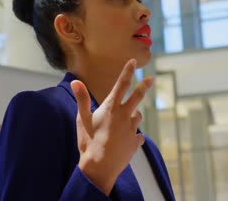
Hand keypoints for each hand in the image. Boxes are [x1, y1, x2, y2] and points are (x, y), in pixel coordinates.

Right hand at [71, 59, 153, 194]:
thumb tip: (76, 81)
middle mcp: (124, 116)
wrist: (99, 167)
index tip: (133, 62)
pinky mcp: (135, 143)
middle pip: (137, 97)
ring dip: (133, 115)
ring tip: (125, 119)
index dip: (127, 72)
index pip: (121, 85)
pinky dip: (133, 136)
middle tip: (151, 79)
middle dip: (144, 86)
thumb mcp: (82, 119)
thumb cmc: (88, 141)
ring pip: (137, 117)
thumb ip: (81, 99)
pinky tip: (128, 140)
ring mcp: (131, 129)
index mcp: (111, 108)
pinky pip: (137, 136)